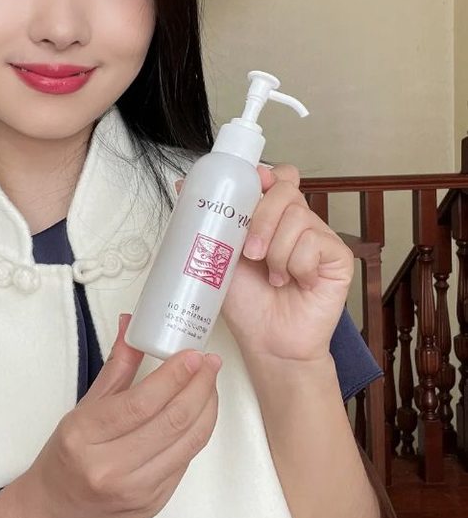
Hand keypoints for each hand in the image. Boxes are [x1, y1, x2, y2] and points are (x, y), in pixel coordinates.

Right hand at [19, 315, 219, 517]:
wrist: (54, 513)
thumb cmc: (65, 456)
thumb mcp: (83, 408)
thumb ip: (116, 368)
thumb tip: (132, 325)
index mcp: (84, 437)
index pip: (140, 403)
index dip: (173, 377)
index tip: (192, 355)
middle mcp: (110, 467)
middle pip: (171, 422)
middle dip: (199, 387)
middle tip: (210, 363)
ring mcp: (135, 491)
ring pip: (187, 443)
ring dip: (207, 409)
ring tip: (210, 384)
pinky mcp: (153, 505)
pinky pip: (185, 462)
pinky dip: (197, 433)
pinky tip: (199, 413)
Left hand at [175, 166, 352, 362]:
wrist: (266, 341)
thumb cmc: (245, 302)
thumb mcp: (218, 254)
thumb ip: (208, 220)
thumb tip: (180, 185)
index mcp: (271, 216)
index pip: (277, 176)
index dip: (264, 175)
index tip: (250, 187)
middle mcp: (297, 222)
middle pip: (285, 190)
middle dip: (261, 219)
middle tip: (250, 253)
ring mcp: (319, 237)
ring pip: (298, 218)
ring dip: (277, 252)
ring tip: (273, 277)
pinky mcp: (338, 257)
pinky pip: (315, 243)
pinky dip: (297, 266)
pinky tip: (296, 283)